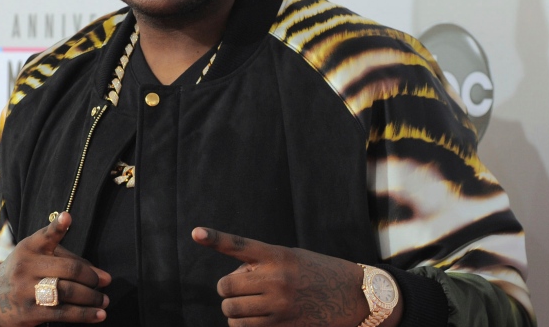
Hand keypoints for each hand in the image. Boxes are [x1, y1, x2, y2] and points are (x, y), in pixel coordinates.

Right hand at [0, 213, 110, 326]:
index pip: (45, 236)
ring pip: (68, 292)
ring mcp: (26, 290)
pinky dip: (85, 314)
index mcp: (29, 248)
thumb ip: (69, 261)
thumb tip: (102, 276)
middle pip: (68, 269)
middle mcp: (26, 267)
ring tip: (104, 300)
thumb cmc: (24, 273)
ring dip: (92, 298)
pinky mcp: (29, 312)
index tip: (67, 217)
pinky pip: (63, 313)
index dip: (57, 227)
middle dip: (92, 278)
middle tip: (104, 283)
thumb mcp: (37, 258)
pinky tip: (98, 314)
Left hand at [192, 227, 367, 326]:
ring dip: (234, 308)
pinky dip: (242, 324)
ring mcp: (278, 305)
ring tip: (252, 303)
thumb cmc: (317, 271)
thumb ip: (261, 265)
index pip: (239, 245)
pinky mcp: (281, 326)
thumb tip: (234, 282)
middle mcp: (275, 279)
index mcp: (277, 255)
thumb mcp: (291, 257)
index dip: (215, 238)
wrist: (352, 295)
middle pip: (226, 286)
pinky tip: (256, 317)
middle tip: (243, 288)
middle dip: (229, 289)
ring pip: (231, 311)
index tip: (195, 232)